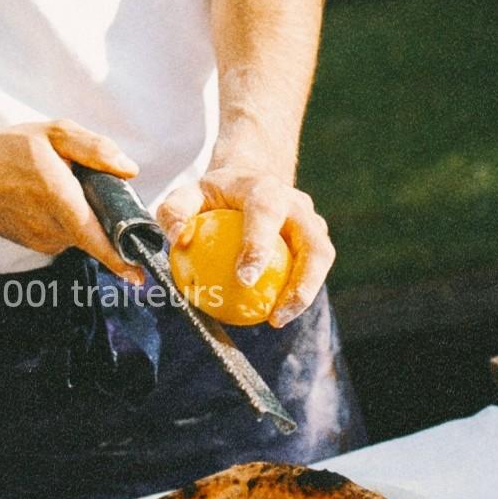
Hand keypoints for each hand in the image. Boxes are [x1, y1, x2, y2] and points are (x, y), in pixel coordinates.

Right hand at [0, 120, 143, 281]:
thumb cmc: (7, 149)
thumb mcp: (53, 133)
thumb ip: (95, 149)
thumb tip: (130, 170)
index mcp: (60, 201)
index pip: (97, 238)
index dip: (120, 259)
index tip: (140, 275)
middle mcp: (52, 229)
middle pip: (96, 230)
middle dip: (103, 213)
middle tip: (85, 182)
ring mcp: (41, 241)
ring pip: (80, 232)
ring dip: (82, 214)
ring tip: (57, 185)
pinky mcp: (34, 245)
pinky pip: (64, 234)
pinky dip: (65, 218)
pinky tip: (46, 197)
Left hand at [156, 165, 333, 326]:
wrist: (249, 179)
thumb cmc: (214, 194)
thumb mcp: (188, 195)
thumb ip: (176, 212)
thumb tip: (178, 239)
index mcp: (264, 188)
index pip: (266, 215)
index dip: (259, 246)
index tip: (244, 279)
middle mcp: (296, 203)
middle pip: (313, 244)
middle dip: (302, 281)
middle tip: (276, 315)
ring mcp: (312, 221)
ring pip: (321, 259)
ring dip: (305, 293)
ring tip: (278, 320)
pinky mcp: (316, 238)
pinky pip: (312, 269)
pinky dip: (297, 293)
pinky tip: (274, 314)